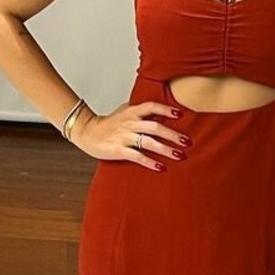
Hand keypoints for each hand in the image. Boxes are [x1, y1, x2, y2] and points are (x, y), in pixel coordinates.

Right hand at [71, 101, 189, 170]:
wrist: (87, 132)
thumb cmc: (109, 123)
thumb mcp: (124, 112)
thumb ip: (140, 110)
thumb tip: (160, 108)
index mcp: (131, 112)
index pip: (151, 107)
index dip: (166, 110)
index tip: (180, 114)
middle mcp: (129, 123)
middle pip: (155, 127)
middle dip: (172, 134)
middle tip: (187, 141)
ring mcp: (124, 137)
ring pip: (149, 142)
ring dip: (166, 149)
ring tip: (180, 156)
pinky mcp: (119, 150)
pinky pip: (137, 157)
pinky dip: (150, 162)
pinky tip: (161, 167)